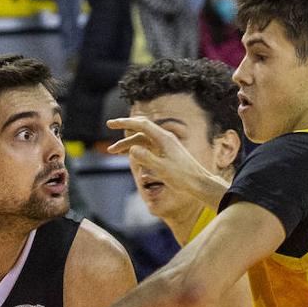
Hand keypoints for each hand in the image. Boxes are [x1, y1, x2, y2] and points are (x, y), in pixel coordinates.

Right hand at [105, 116, 228, 204]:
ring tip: (112, 152)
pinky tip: (127, 155)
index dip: (125, 122)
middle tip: (109, 127)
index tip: (110, 124)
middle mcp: (164, 138)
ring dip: (128, 144)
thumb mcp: (162, 169)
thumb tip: (132, 149)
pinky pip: (148, 147)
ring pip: (142, 140)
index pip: (141, 125)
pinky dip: (136, 150)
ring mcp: (165, 145)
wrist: (198, 183)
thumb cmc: (182, 177)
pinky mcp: (166, 153)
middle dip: (124, 129)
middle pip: (140, 129)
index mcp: (164, 138)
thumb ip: (146, 158)